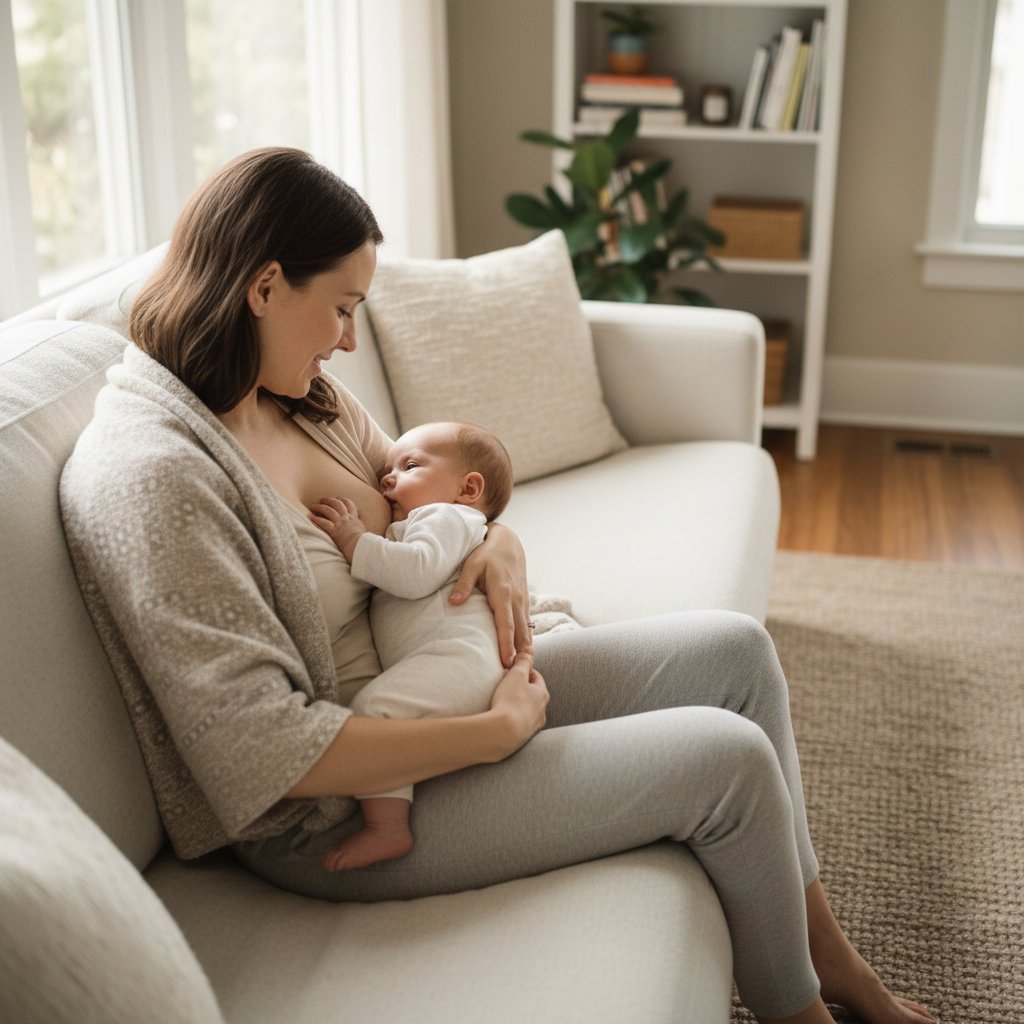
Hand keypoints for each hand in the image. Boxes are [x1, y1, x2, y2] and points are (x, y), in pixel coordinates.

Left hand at [309, 496, 366, 561]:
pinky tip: (310, 517)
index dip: (343, 500)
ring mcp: (340, 523)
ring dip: (320, 507)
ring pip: (328, 511)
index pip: (349, 504)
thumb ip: (358, 526)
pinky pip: (323, 522)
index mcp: (354, 518)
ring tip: (313, 506)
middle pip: (337, 504)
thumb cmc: (363, 542)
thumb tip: (359, 527)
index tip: (338, 498)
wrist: (361, 547)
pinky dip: (316, 519)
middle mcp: (346, 518)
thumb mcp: (362, 531)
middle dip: (329, 500)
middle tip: (322, 499)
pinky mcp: (334, 531)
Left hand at [451, 522, 530, 667]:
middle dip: (518, 654)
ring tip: (522, 670)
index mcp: (504, 592)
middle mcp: (517, 599)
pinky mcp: (524, 602)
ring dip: (525, 649)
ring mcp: (523, 601)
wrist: (509, 543)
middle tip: (515, 676)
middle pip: (519, 632)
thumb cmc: (487, 553)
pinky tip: (524, 653)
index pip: (505, 623)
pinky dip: (526, 639)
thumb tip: (454, 603)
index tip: (506, 661)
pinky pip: (527, 624)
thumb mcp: (472, 564)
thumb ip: (464, 584)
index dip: (506, 643)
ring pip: (526, 630)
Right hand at [489, 649, 547, 755]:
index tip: (513, 670)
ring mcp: (533, 726)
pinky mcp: (523, 738)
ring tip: (504, 703)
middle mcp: (542, 711)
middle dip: (522, 690)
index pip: (536, 678)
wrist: (503, 733)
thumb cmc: (511, 701)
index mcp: (542, 694)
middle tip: (508, 686)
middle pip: (533, 695)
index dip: (525, 672)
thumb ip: (524, 661)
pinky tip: (503, 719)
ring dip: (519, 706)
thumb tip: (530, 649)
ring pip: (528, 711)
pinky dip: (514, 720)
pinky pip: (520, 725)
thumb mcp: (516, 675)